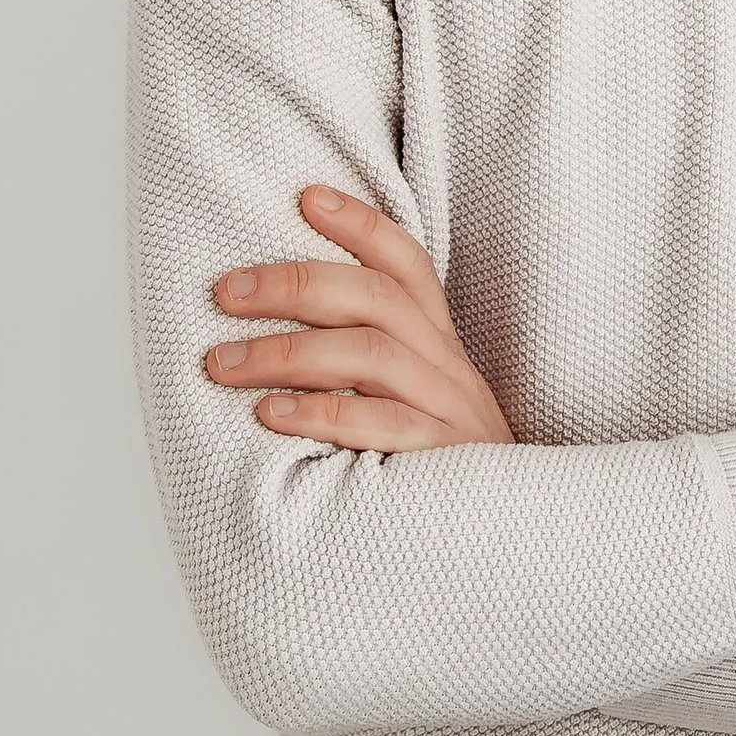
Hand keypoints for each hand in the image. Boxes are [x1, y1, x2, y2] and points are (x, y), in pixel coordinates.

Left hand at [203, 187, 513, 453]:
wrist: (510, 538)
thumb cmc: (435, 467)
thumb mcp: (413, 400)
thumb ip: (363, 360)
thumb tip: (272, 325)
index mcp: (438, 344)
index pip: (406, 265)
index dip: (361, 225)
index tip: (306, 197)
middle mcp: (446, 366)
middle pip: (376, 299)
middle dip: (295, 285)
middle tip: (226, 292)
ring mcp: (449, 411)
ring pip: (372, 354)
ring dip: (289, 352)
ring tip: (224, 362)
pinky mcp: (442, 460)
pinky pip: (383, 425)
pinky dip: (323, 414)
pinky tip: (272, 416)